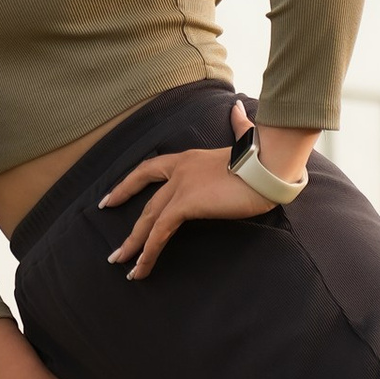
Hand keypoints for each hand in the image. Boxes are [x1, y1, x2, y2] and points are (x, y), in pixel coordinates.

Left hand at [104, 99, 315, 283]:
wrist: (268, 166)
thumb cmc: (263, 157)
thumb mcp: (245, 141)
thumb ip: (239, 126)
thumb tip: (239, 110)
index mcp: (188, 158)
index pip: (149, 170)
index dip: (128, 184)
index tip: (111, 197)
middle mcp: (179, 171)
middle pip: (145, 200)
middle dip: (128, 227)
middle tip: (115, 247)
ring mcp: (180, 188)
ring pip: (148, 220)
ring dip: (134, 245)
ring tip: (122, 264)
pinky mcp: (186, 204)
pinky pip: (160, 232)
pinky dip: (148, 251)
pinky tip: (141, 267)